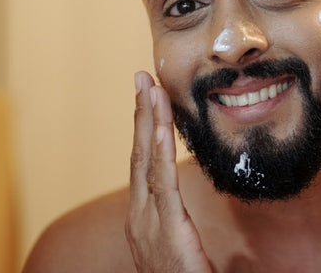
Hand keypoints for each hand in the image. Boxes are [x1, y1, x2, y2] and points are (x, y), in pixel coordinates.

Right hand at [126, 71, 212, 271]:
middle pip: (138, 152)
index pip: (141, 162)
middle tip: (142, 77)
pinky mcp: (167, 228)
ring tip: (150, 88)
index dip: (142, 127)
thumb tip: (182, 203)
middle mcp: (139, 213)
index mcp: (142, 215)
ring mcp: (148, 220)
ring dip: (149, 121)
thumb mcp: (174, 243)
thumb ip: (176, 219)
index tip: (145, 96)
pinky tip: (159, 128)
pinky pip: (162, 184)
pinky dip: (158, 153)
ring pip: (147, 161)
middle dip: (140, 113)